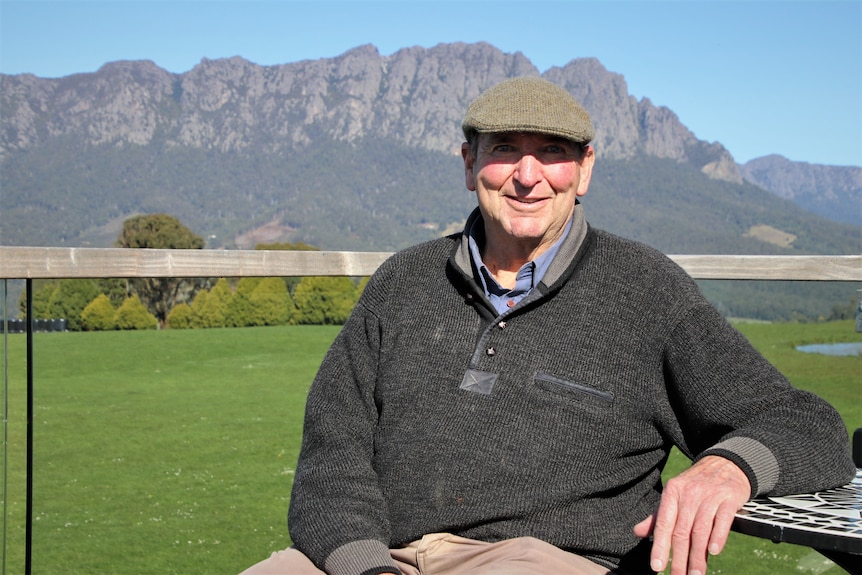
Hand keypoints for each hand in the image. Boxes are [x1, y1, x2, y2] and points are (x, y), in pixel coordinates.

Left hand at [633, 455, 749, 574]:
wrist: (726, 464)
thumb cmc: (697, 485)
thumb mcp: (675, 495)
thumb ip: (658, 516)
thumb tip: (638, 532)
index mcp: (672, 493)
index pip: (664, 524)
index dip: (660, 547)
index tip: (657, 567)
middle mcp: (689, 494)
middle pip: (682, 531)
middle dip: (680, 558)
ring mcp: (709, 496)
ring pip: (700, 530)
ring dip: (698, 555)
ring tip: (696, 574)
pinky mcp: (729, 498)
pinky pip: (721, 520)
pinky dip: (717, 537)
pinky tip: (714, 552)